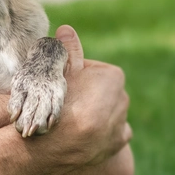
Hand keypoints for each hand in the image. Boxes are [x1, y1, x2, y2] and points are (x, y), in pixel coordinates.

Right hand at [45, 25, 132, 170]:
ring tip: (69, 120)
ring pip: (106, 111)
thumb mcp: (58, 73)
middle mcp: (123, 98)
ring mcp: (121, 122)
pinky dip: (101, 131)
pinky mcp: (117, 142)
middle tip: (61, 103)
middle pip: (99, 90)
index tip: (59, 85)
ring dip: (93, 113)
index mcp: (113, 77)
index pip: (90, 70)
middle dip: (85, 94)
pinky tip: (83, 133)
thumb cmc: (54, 104)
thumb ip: (67, 50)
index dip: (73, 76)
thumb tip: (67, 29)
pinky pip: (111, 131)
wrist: (51, 145)